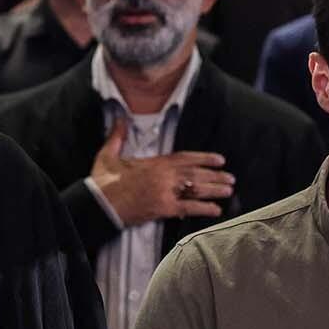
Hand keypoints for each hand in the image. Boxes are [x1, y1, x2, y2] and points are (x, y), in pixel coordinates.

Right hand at [88, 118, 232, 225]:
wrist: (98, 204)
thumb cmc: (102, 181)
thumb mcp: (108, 155)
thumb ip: (118, 136)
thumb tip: (119, 118)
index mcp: (154, 162)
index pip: (185, 158)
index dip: (204, 158)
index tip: (220, 160)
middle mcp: (163, 176)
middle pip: (195, 174)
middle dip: (215, 175)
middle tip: (231, 178)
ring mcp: (164, 192)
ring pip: (196, 190)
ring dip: (214, 190)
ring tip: (228, 191)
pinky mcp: (162, 209)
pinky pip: (188, 208)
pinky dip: (204, 209)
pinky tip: (216, 210)